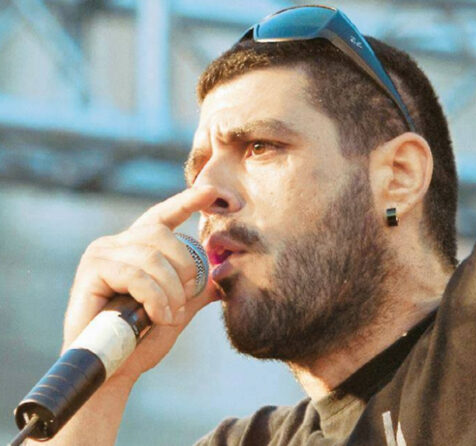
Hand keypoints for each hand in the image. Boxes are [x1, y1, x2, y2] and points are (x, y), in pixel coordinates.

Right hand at [63, 185, 218, 382]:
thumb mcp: (179, 309)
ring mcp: (102, 254)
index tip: (213, 191)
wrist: (114, 368)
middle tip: (184, 300)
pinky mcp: (92, 270)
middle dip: (184, 269)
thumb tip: (224, 271)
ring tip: (169, 314)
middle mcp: (118, 244)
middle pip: (163, 236)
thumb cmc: (143, 339)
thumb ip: (198, 288)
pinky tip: (155, 316)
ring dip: (169, 290)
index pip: (164, 215)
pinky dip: (154, 298)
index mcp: (139, 248)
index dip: (188, 201)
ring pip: (152, 256)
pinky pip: (136, 275)